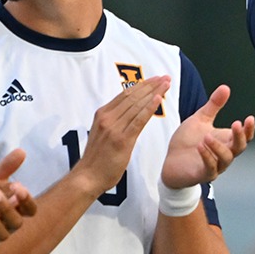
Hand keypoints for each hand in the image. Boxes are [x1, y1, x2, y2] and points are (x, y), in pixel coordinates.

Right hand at [74, 75, 169, 197]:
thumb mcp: (103, 133)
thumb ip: (114, 122)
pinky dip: (149, 108)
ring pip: (137, 105)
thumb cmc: (98, 158)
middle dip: (151, 85)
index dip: (142, 85)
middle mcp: (107, 117)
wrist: (88, 176)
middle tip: (165, 77)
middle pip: (132, 96)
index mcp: (102, 114)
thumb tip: (128, 114)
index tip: (155, 79)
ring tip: (166, 84)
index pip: (125, 95)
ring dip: (154, 93)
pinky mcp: (122, 140)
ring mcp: (114, 128)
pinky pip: (138, 121)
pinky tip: (158, 99)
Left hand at [163, 83, 254, 188]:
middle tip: (237, 124)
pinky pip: (210, 168)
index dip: (249, 129)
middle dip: (240, 136)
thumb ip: (214, 105)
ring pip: (226, 158)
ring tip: (207, 136)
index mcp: (226, 141)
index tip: (249, 118)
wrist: (171, 162)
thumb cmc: (188, 142)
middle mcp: (224, 154)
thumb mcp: (201, 119)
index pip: (244, 136)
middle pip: (240, 147)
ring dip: (219, 147)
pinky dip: (207, 157)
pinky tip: (201, 146)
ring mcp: (216, 166)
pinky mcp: (203, 174)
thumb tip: (225, 88)